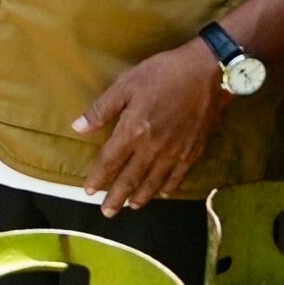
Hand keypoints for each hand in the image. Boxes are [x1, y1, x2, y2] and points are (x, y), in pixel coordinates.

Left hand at [74, 39, 226, 215]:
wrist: (205, 72)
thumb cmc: (162, 73)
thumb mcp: (125, 84)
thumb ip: (102, 109)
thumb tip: (78, 127)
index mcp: (133, 130)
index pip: (110, 161)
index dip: (98, 177)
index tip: (88, 190)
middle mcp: (152, 148)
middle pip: (130, 178)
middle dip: (116, 197)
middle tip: (107, 212)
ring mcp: (175, 152)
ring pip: (154, 182)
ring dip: (140, 196)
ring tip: (131, 206)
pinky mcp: (193, 151)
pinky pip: (178, 177)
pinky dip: (168, 187)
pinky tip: (162, 193)